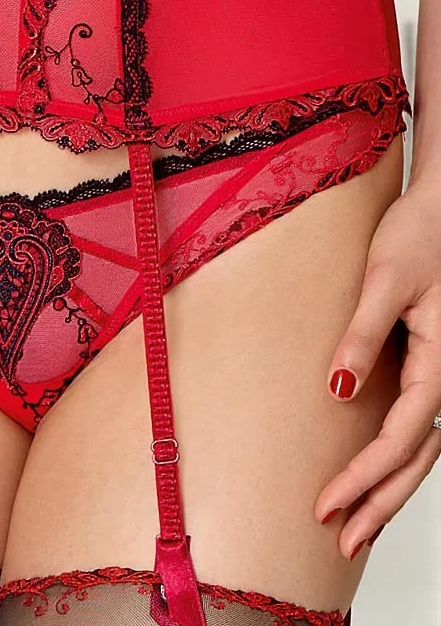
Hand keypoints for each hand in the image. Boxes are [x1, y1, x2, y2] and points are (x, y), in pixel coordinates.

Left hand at [314, 180, 440, 559]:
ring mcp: (439, 374)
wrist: (438, 211)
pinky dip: (394, 458)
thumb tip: (339, 390)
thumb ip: (363, 336)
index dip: (363, 475)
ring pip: (420, 450)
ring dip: (389, 490)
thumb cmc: (417, 237)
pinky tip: (371, 474)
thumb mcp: (384, 282)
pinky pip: (414, 425)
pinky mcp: (425, 364)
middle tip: (343, 543)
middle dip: (380, 504)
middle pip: (417, 460)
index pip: (400, 438)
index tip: (325, 505)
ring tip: (356, 526)